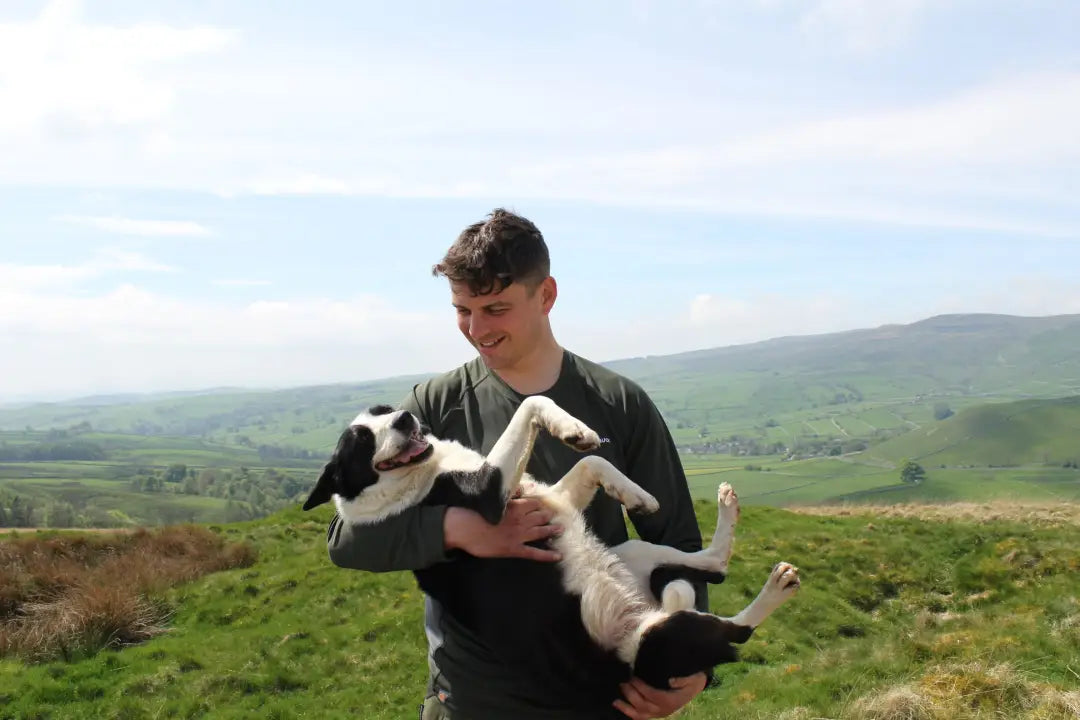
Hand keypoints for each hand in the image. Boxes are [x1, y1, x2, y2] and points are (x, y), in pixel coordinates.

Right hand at [443, 496, 562, 561]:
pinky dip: (547, 555)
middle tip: (554, 516)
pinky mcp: (514, 549)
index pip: (534, 503)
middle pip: (540, 516)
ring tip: (561, 530)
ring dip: (552, 530)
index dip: (540, 504)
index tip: (544, 504)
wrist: (464, 528)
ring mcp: (518, 536)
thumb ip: (510, 493)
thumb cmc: (475, 511)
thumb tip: (524, 487)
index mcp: (516, 506)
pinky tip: (558, 556)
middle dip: (548, 516)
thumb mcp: (493, 498)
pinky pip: (534, 553)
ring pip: (540, 532)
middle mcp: (521, 521)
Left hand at [613, 673, 706, 718]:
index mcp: (671, 700)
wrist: (696, 687)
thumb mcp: (692, 678)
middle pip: (643, 705)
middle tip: (622, 683)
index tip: (632, 678)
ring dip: (626, 707)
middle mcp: (663, 710)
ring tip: (615, 700)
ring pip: (640, 715)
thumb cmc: (692, 680)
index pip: (652, 695)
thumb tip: (671, 681)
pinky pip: (641, 717)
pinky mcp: (655, 714)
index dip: (641, 687)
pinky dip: (630, 713)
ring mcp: (659, 713)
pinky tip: (621, 707)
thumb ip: (682, 679)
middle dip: (631, 694)